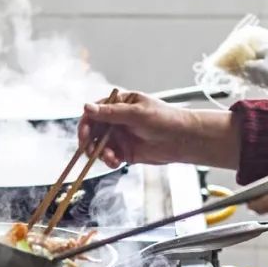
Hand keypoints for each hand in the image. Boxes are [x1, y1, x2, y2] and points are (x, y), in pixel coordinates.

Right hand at [77, 91, 238, 168]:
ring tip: (110, 158)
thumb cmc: (164, 119)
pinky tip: (115, 162)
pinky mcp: (125, 151)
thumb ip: (111, 113)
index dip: (86, 123)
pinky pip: (110, 157)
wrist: (183, 139)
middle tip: (90, 150)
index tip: (84, 134)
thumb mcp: (136, 113)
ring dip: (100, 153)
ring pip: (99, 145)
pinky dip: (109, 160)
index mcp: (119, 104)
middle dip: (89, 141)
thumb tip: (87, 108)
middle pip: (93, 130)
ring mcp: (120, 136)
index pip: (94, 111)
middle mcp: (117, 120)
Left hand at [241, 41, 267, 93]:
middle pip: (250, 78)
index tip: (243, 62)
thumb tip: (249, 56)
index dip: (243, 65)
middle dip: (249, 72)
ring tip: (262, 71)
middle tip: (250, 67)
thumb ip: (256, 53)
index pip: (245, 68)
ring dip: (257, 78)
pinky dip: (267, 82)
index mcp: (260, 69)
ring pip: (258, 83)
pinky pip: (267, 87)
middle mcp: (263, 80)